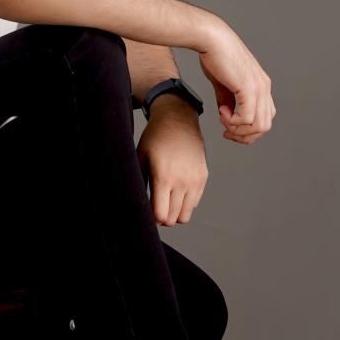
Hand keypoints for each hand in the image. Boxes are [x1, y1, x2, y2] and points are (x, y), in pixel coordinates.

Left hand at [136, 97, 207, 224]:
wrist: (178, 120)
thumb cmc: (155, 138)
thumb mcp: (140, 158)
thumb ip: (138, 183)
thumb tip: (135, 204)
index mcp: (163, 178)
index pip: (161, 215)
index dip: (152, 218)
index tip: (147, 212)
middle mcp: (182, 181)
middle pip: (173, 219)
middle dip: (162, 218)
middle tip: (155, 208)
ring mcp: (195, 180)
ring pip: (185, 215)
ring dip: (174, 214)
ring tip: (165, 203)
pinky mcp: (203, 177)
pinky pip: (194, 203)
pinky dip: (184, 204)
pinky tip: (175, 192)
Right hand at [197, 22, 275, 143]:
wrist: (212, 39)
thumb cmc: (215, 56)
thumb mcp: (223, 84)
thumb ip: (227, 100)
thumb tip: (226, 114)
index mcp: (261, 86)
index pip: (265, 118)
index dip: (248, 129)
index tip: (228, 128)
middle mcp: (264, 88)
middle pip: (264, 127)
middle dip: (244, 135)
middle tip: (226, 131)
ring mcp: (259, 88)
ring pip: (259, 126)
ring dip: (238, 130)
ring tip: (223, 120)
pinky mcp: (249, 88)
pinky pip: (247, 119)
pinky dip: (232, 121)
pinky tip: (222, 112)